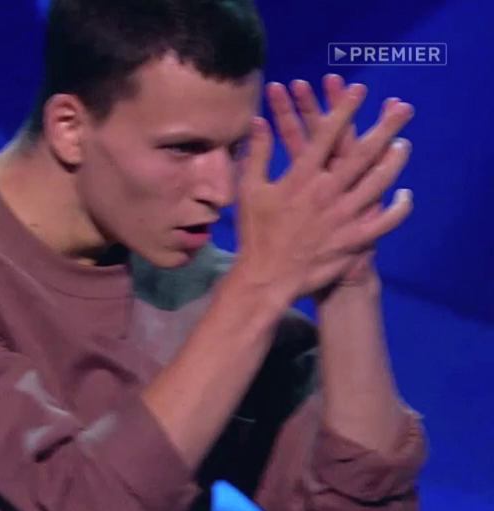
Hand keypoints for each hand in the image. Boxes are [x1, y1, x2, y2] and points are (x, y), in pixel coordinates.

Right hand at [232, 81, 412, 303]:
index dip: (344, 109)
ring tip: (405, 144)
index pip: (326, 135)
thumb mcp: (248, 190)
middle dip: (385, 127)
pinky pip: (385, 221)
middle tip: (404, 108)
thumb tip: (258, 121)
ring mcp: (343, 215)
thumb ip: (256, 153)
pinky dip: (399, 208)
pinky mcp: (354, 238)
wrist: (266, 276)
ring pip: (379, 182)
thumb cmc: (255, 232)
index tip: (358, 90)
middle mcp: (327, 191)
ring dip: (395, 161)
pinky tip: (405, 196)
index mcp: (301, 177)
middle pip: (362, 153)